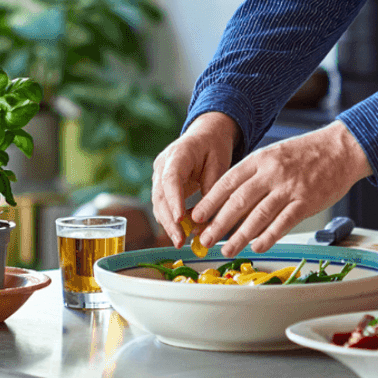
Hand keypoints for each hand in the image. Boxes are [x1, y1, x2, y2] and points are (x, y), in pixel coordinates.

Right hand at [150, 112, 238, 246]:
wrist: (205, 135)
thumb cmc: (214, 146)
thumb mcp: (219, 162)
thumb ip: (211, 186)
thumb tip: (204, 216)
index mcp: (178, 154)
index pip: (171, 178)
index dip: (174, 200)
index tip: (179, 219)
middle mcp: (163, 165)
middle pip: (160, 195)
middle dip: (169, 220)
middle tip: (180, 241)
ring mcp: (159, 175)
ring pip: (159, 203)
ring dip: (168, 224)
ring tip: (180, 242)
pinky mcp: (162, 186)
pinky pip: (164, 205)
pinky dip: (171, 220)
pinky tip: (181, 234)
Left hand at [192, 120, 372, 255]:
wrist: (341, 148)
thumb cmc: (307, 153)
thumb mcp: (274, 154)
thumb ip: (254, 174)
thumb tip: (231, 200)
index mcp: (260, 160)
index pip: (227, 182)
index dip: (210, 202)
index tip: (196, 217)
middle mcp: (271, 173)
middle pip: (238, 201)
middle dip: (218, 223)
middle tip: (204, 240)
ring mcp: (289, 188)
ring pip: (258, 215)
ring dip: (240, 236)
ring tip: (227, 249)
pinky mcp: (306, 201)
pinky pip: (283, 223)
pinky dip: (268, 237)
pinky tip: (257, 247)